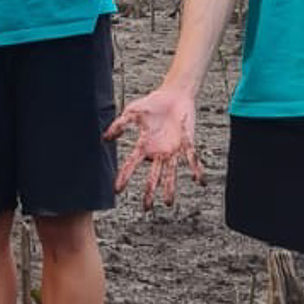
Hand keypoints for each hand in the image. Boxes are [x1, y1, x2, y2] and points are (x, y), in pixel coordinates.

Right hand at [105, 86, 202, 207]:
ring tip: (168, 202)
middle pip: (152, 176)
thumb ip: (119, 125)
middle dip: (149, 192)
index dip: (123, 177)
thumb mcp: (133, 112)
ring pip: (171, 173)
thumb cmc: (153, 103)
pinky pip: (191, 159)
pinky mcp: (186, 144)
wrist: (174, 95)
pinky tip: (198, 180)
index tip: (117, 190)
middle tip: (146, 208)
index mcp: (144, 146)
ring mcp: (172, 150)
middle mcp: (158, 152)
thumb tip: (105, 138)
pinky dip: (195, 169)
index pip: (131, 165)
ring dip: (169, 188)